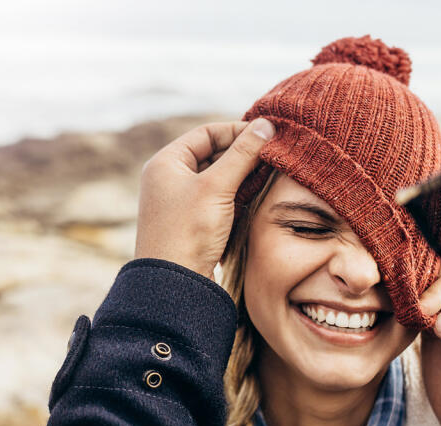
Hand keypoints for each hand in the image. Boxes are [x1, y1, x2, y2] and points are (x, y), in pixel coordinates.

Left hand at [134, 119, 274, 277]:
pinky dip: (238, 194)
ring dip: (244, 174)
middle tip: (275, 154)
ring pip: (219, 178)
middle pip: (213, 154)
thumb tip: (266, 125)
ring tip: (272, 173)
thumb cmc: (188, 232)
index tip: (267, 135)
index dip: (237, 131)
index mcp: (166, 163)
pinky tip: (259, 195)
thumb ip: (243, 154)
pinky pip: (219, 199)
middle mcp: (170, 179)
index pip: (206, 133)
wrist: (174, 285)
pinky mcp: (193, 223)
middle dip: (244, 154)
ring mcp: (181, 202)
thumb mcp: (217, 187)